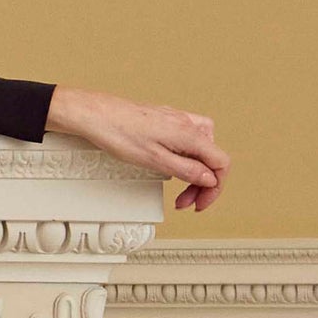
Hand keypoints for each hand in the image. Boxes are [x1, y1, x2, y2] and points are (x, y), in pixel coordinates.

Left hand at [44, 87, 228, 212]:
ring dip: (195, 171)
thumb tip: (209, 179)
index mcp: (190, 133)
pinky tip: (172, 166)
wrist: (96, 114)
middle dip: (202, 184)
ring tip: (179, 188)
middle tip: (185, 202)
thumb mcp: (155, 161)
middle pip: (212, 157)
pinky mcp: (166, 120)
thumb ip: (186, 170)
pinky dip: (185, 158)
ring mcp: (177, 120)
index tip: (200, 203)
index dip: (215, 188)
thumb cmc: (119, 134)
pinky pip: (187, 140)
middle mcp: (188, 123)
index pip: (221, 162)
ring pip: (202, 148)